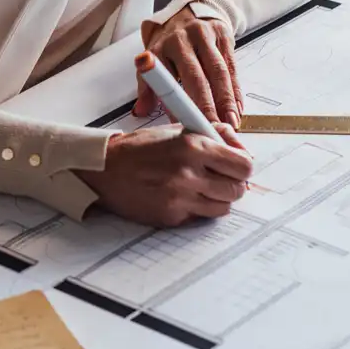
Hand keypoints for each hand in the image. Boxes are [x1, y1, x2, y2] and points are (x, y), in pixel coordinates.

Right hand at [84, 124, 252, 227]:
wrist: (106, 169)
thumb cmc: (139, 149)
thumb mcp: (177, 130)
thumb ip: (210, 134)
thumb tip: (237, 143)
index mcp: (193, 146)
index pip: (243, 165)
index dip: (243, 167)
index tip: (238, 167)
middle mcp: (189, 172)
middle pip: (237, 190)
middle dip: (233, 184)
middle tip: (222, 179)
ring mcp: (180, 197)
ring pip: (222, 207)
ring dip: (217, 199)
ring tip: (202, 188)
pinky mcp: (171, 216)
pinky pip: (200, 217)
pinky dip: (198, 209)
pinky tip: (184, 197)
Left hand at [135, 9, 243, 127]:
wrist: (188, 11)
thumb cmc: (170, 41)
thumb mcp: (153, 59)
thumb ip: (148, 87)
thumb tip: (141, 111)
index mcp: (160, 48)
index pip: (167, 80)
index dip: (176, 104)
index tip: (183, 124)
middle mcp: (181, 40)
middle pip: (196, 76)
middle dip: (206, 106)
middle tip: (212, 128)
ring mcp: (204, 35)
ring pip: (217, 71)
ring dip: (226, 100)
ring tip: (230, 122)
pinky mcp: (222, 35)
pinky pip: (231, 66)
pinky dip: (235, 90)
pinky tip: (237, 108)